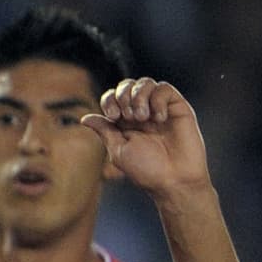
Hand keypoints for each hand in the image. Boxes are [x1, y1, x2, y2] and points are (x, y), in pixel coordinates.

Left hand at [82, 78, 211, 201]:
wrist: (174, 179)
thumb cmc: (146, 169)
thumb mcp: (118, 150)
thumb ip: (105, 131)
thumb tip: (84, 118)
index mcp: (124, 122)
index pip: (112, 97)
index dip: (109, 100)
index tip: (113, 116)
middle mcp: (141, 112)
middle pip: (127, 86)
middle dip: (123, 96)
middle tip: (129, 117)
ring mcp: (159, 108)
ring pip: (145, 83)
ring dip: (139, 96)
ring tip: (143, 117)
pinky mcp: (177, 107)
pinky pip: (165, 88)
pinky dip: (158, 100)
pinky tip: (159, 118)